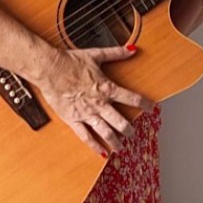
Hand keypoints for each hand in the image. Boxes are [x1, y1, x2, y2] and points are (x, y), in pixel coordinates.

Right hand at [34, 44, 152, 156]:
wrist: (50, 69)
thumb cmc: (71, 61)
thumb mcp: (96, 55)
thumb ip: (116, 53)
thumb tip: (132, 49)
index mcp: (107, 88)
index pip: (132, 98)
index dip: (144, 104)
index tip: (152, 108)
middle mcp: (99, 104)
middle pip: (120, 122)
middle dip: (129, 130)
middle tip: (133, 134)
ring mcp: (86, 114)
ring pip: (106, 132)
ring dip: (115, 142)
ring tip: (121, 148)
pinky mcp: (73, 119)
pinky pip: (86, 136)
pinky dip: (95, 146)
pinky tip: (101, 152)